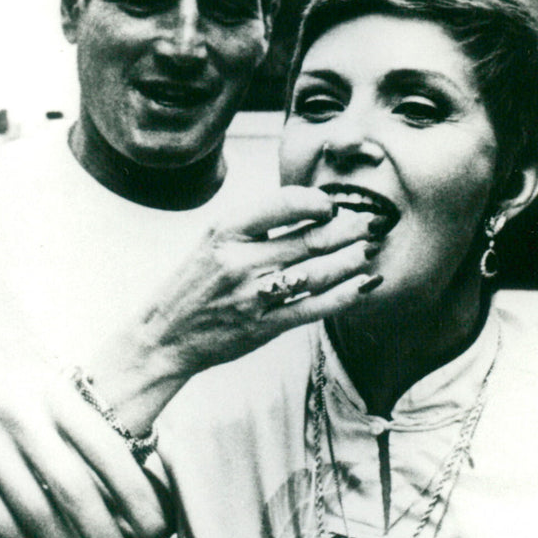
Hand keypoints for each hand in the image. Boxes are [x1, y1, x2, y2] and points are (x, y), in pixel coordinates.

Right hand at [0, 338, 165, 537]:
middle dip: (103, 537)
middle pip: (74, 489)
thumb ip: (84, 420)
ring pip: (34, 511)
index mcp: (56, 394)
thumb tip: (138, 464)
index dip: (134, 493)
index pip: (106, 449)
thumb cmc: (4, 385)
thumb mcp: (47, 383)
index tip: (154, 527)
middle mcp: (22, 417)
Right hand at [95, 186, 384, 416]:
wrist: (165, 335)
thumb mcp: (213, 241)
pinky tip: (364, 286)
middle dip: (348, 229)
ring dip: (350, 261)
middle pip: (310, 239)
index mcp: (226, 231)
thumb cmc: (194, 283)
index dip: (318, 202)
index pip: (285, 204)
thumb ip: (254, 225)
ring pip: (317, 273)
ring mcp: (253, 296)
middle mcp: (241, 261)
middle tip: (371, 224)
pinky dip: (344, 296)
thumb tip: (308, 208)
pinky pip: (313, 308)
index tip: (331, 207)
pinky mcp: (264, 326)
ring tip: (369, 251)